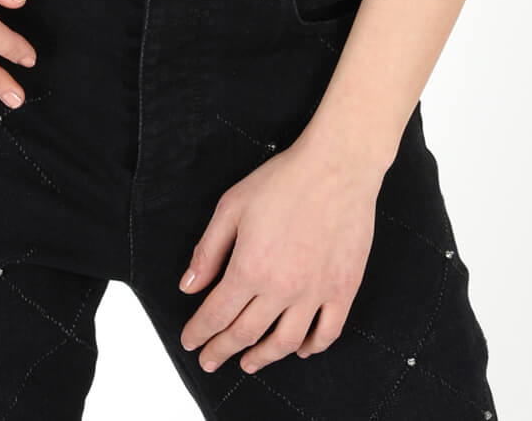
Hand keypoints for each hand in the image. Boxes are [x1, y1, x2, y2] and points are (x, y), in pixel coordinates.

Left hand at [178, 124, 383, 375]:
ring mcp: (315, 293)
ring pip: (285, 342)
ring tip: (248, 363)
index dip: (200, 332)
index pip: (217, 314)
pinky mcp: (343, 289)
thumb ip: (208, 250)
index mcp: (250, 268)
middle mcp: (282, 289)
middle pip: (246, 333)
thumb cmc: (283, 181)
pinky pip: (327, 332)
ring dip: (263, 358)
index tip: (190, 341)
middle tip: (209, 360)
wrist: (336, 168)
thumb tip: (189, 286)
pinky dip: (312, 347)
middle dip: (222, 350)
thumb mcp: (232, 207)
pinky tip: (301, 350)